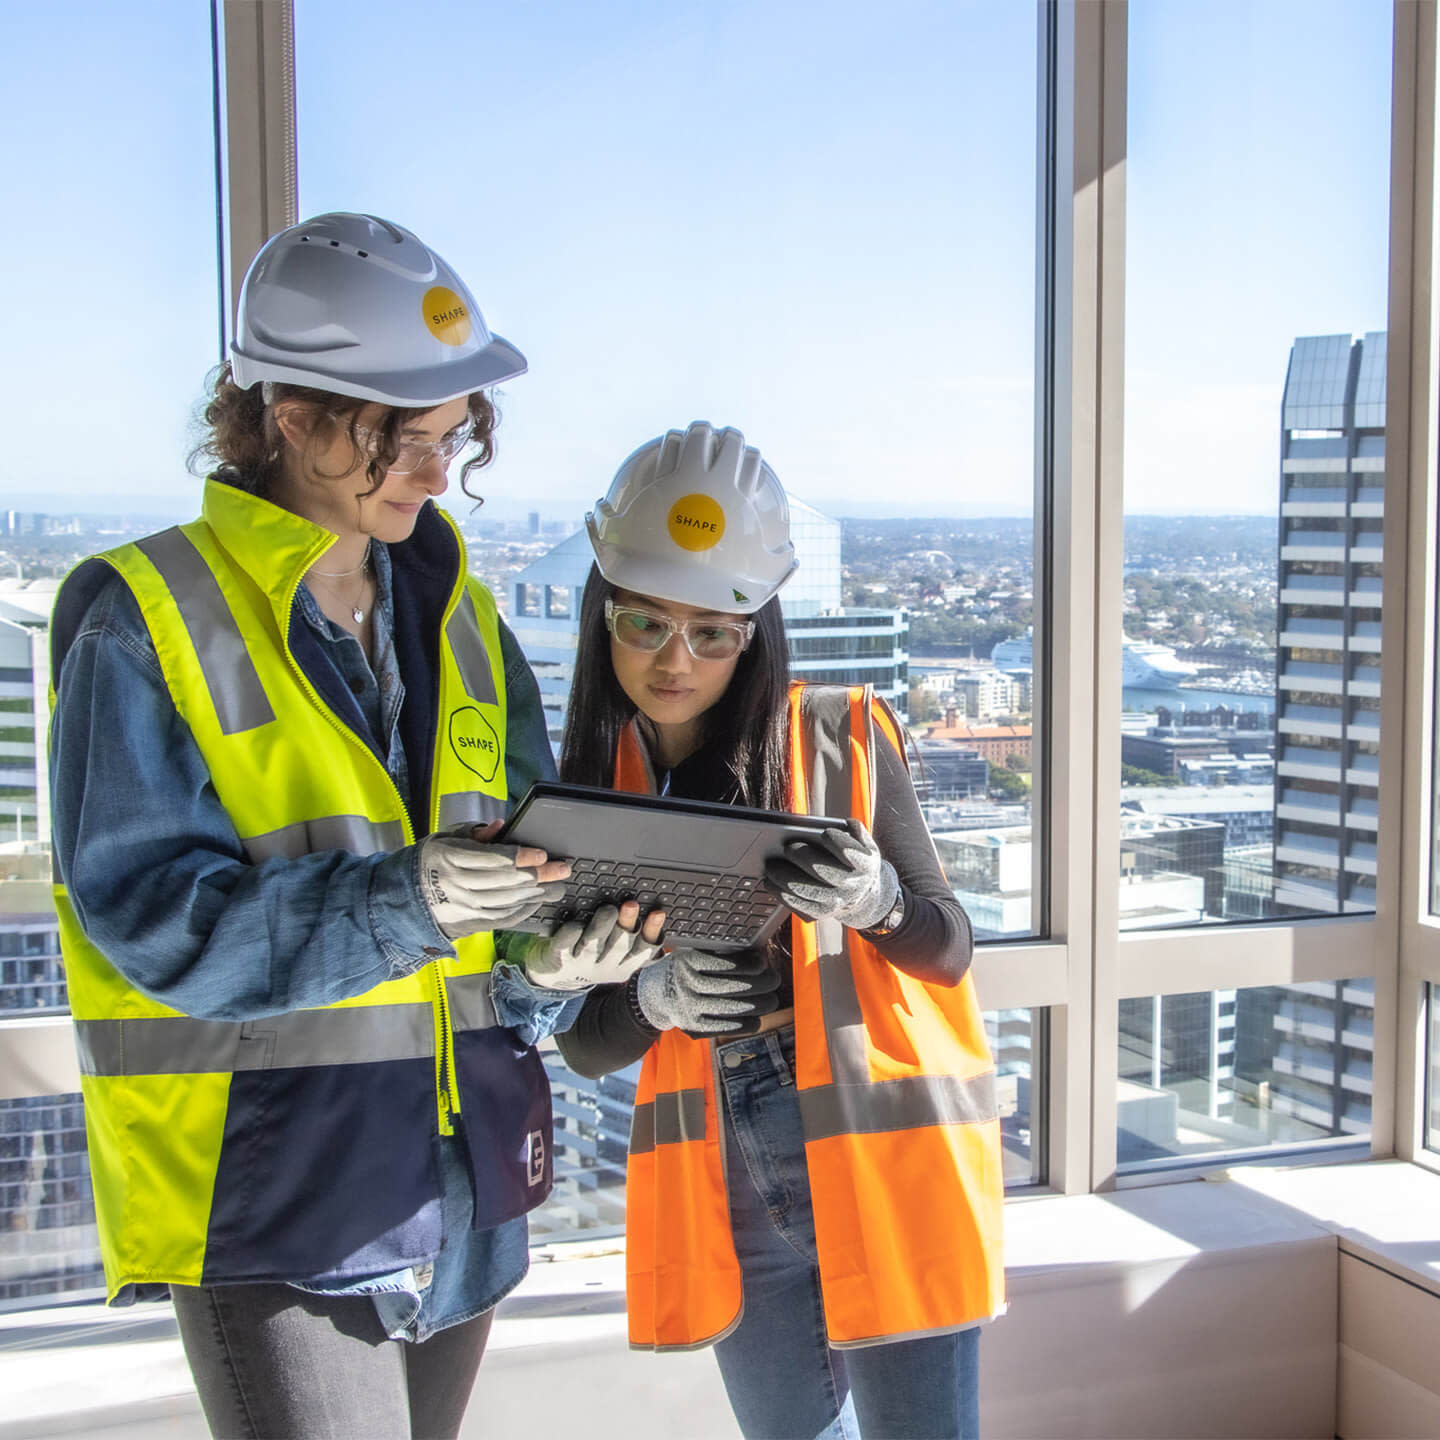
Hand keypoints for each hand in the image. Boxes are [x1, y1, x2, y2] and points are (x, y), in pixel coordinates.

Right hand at [418, 821, 570, 938]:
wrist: (408, 899)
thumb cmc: (432, 863)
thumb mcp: (446, 838)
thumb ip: (475, 832)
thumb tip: (500, 826)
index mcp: (452, 858)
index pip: (494, 858)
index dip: (522, 857)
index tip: (542, 854)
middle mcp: (458, 885)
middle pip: (507, 880)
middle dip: (539, 874)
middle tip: (562, 868)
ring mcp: (465, 907)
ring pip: (508, 900)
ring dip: (537, 893)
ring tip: (557, 885)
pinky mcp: (471, 923)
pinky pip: (503, 918)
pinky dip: (523, 909)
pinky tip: (538, 900)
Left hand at [522, 901, 665, 990]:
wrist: (556, 973)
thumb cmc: (592, 954)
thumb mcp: (617, 954)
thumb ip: (634, 936)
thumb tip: (654, 910)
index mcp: (623, 964)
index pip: (644, 950)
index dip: (652, 932)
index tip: (658, 914)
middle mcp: (605, 966)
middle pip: (620, 946)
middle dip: (627, 924)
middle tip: (630, 905)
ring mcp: (581, 964)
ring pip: (594, 945)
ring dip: (602, 927)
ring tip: (609, 910)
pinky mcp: (559, 958)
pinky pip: (565, 945)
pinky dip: (571, 934)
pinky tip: (577, 924)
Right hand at [634, 948, 781, 1035]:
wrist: (653, 995)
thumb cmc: (681, 969)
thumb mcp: (692, 952)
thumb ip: (719, 952)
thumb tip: (757, 954)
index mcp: (687, 961)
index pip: (726, 964)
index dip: (750, 964)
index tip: (763, 962)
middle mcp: (686, 985)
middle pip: (733, 987)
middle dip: (761, 984)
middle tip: (774, 979)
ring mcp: (689, 1009)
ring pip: (733, 1009)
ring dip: (759, 1005)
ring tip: (771, 999)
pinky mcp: (694, 1028)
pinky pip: (726, 1028)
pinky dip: (746, 1024)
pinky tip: (757, 1018)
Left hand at [764, 821, 899, 930]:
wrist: (863, 896)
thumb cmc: (856, 861)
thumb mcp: (864, 844)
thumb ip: (856, 832)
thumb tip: (846, 823)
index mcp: (864, 864)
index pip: (851, 853)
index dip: (838, 843)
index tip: (825, 833)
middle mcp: (852, 885)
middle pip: (824, 871)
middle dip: (803, 857)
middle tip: (786, 847)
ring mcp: (837, 902)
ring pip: (807, 891)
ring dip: (785, 878)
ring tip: (769, 867)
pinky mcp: (822, 913)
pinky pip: (799, 906)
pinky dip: (783, 895)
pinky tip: (770, 884)